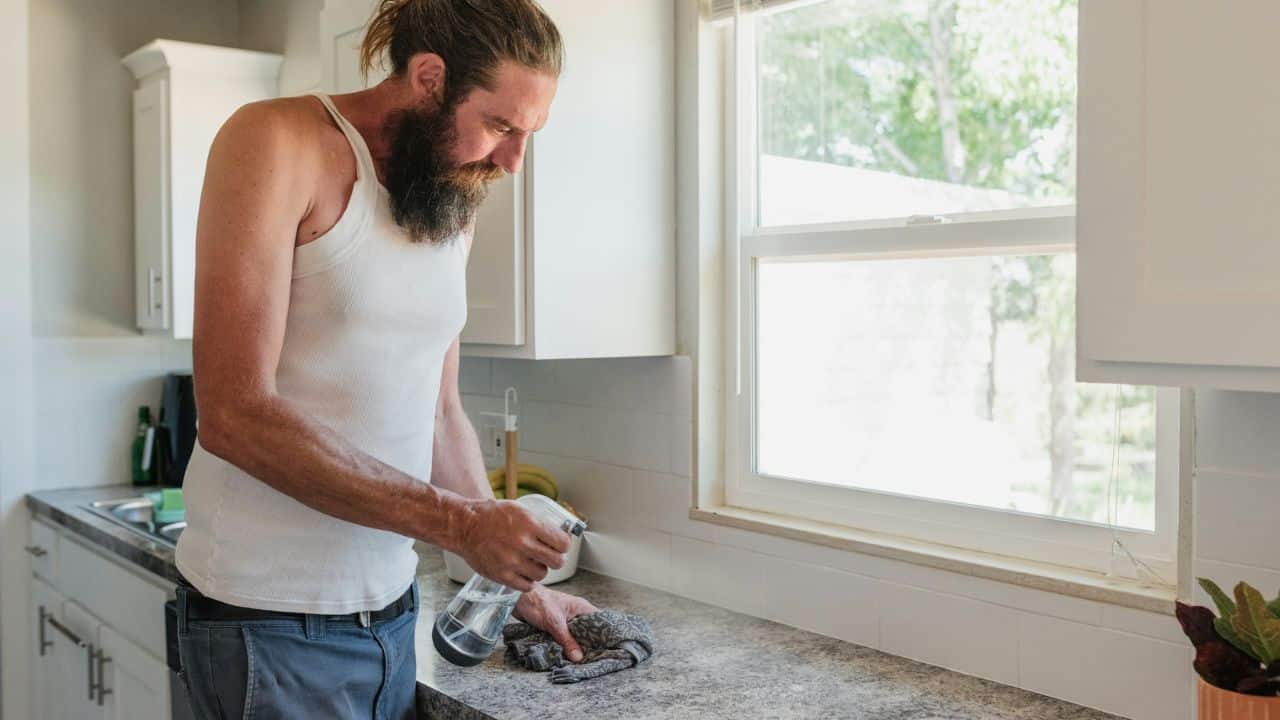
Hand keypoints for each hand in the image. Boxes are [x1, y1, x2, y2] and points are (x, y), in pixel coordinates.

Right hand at [454, 499, 569, 591]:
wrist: (464, 526)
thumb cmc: (491, 515)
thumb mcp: (520, 509)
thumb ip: (540, 524)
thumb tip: (561, 537)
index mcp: (530, 524)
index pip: (563, 543)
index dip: (563, 545)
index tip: (559, 545)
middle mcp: (522, 543)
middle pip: (556, 562)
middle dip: (555, 558)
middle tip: (548, 555)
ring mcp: (511, 561)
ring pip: (542, 574)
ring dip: (539, 569)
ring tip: (531, 562)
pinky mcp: (501, 575)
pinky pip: (526, 586)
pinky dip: (527, 581)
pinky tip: (522, 571)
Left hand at [514, 585, 598, 662]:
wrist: (517, 600)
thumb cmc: (538, 602)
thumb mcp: (554, 623)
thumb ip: (567, 640)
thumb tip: (578, 657)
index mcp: (581, 608)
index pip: (601, 621)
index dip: (605, 634)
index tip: (609, 649)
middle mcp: (576, 615)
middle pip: (589, 632)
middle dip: (589, 646)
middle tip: (594, 660)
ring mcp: (566, 622)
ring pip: (576, 638)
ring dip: (576, 648)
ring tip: (581, 662)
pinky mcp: (556, 628)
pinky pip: (565, 640)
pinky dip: (565, 648)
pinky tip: (567, 658)